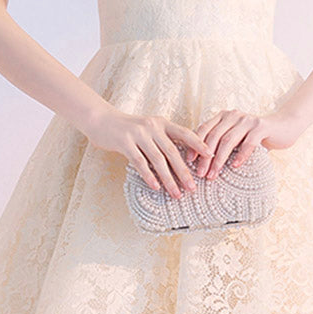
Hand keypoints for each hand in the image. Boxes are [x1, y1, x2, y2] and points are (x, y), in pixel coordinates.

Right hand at [83, 108, 213, 199]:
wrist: (102, 120)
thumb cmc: (128, 128)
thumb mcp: (149, 128)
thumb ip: (163, 139)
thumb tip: (182, 159)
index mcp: (161, 123)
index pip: (184, 133)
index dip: (198, 143)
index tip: (211, 155)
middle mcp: (152, 127)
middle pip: (173, 152)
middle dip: (184, 171)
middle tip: (193, 187)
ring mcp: (138, 134)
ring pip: (158, 160)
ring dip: (168, 179)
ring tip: (176, 193)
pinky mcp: (125, 143)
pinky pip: (140, 162)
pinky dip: (149, 175)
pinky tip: (156, 187)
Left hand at [188, 108, 307, 178]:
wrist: (284, 126)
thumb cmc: (256, 136)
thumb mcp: (236, 137)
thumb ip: (222, 143)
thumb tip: (201, 164)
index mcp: (223, 116)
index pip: (203, 129)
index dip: (194, 145)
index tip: (188, 162)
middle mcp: (233, 115)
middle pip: (213, 136)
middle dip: (205, 157)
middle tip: (200, 174)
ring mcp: (247, 120)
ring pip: (228, 141)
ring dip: (219, 160)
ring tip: (213, 175)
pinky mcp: (261, 127)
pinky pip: (248, 143)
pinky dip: (241, 156)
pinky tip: (235, 167)